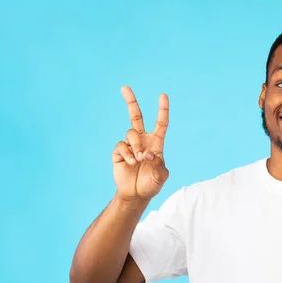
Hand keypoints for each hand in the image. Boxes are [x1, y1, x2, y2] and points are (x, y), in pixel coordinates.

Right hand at [112, 86, 169, 201]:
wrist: (136, 195)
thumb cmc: (151, 184)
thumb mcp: (161, 176)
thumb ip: (159, 165)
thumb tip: (148, 153)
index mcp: (156, 143)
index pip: (161, 123)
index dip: (162, 109)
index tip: (163, 95)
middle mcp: (142, 140)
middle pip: (136, 117)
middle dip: (131, 102)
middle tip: (125, 88)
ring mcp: (130, 145)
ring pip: (131, 133)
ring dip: (135, 145)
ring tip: (139, 159)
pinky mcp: (119, 152)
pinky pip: (121, 146)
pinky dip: (127, 154)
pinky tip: (131, 163)